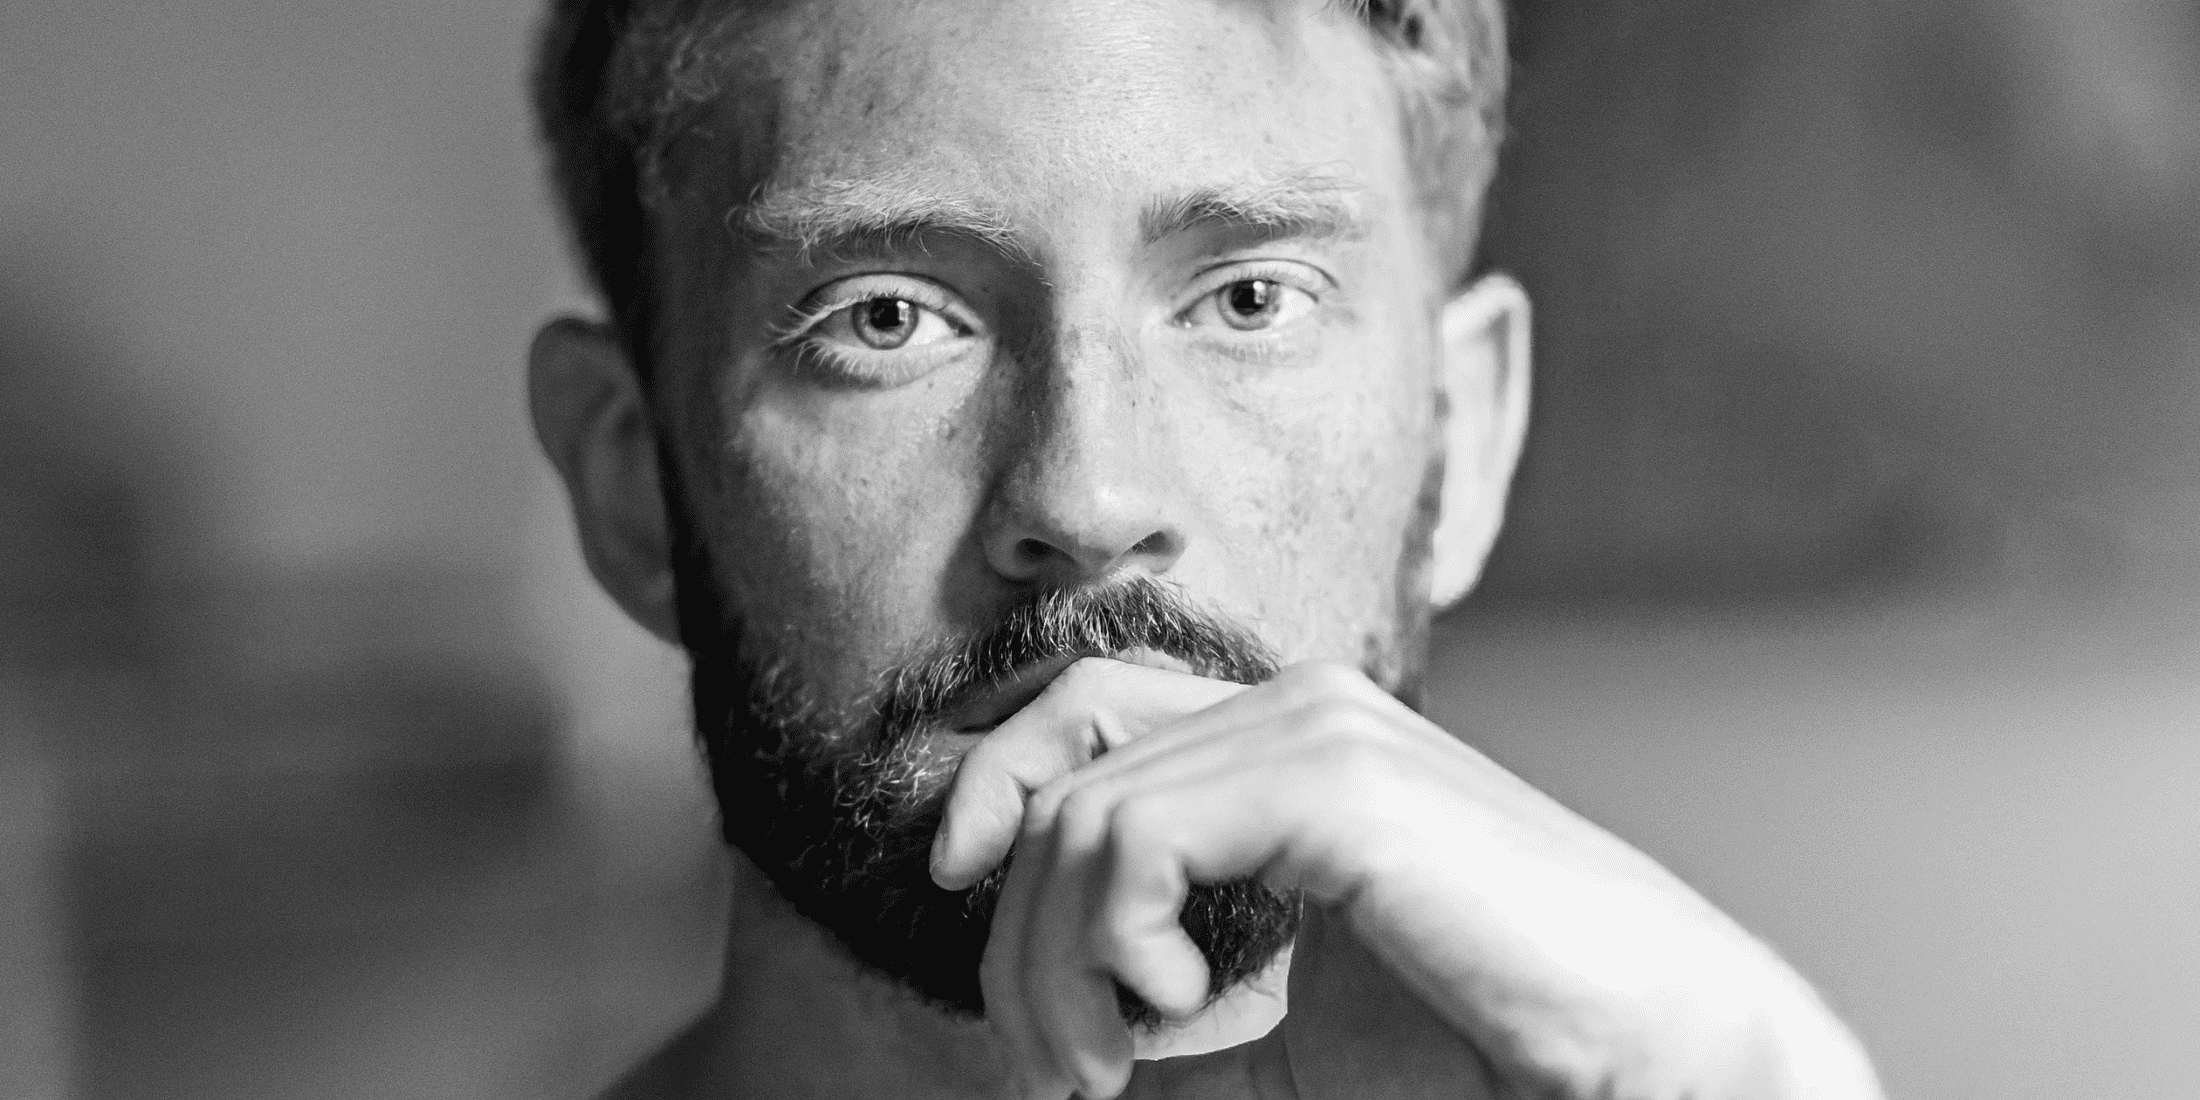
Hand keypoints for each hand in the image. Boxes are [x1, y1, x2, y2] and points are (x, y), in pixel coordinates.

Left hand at [930, 658, 1881, 1099]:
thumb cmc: (1479, 1045)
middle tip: (1055, 1066)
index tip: (953, 895)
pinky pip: (1133, 840)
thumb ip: (1172, 1011)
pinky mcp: (1335, 782)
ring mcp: (1317, 729)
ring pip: (1082, 816)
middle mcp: (1292, 704)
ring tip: (1103, 1071)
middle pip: (1061, 765)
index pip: (1081, 711)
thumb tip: (1053, 1038)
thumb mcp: (1280, 1029)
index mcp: (1285, 736)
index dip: (991, 786)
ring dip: (1055, 967)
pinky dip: (1114, 944)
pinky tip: (1171, 1013)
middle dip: (1012, 928)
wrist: (1643, 1056)